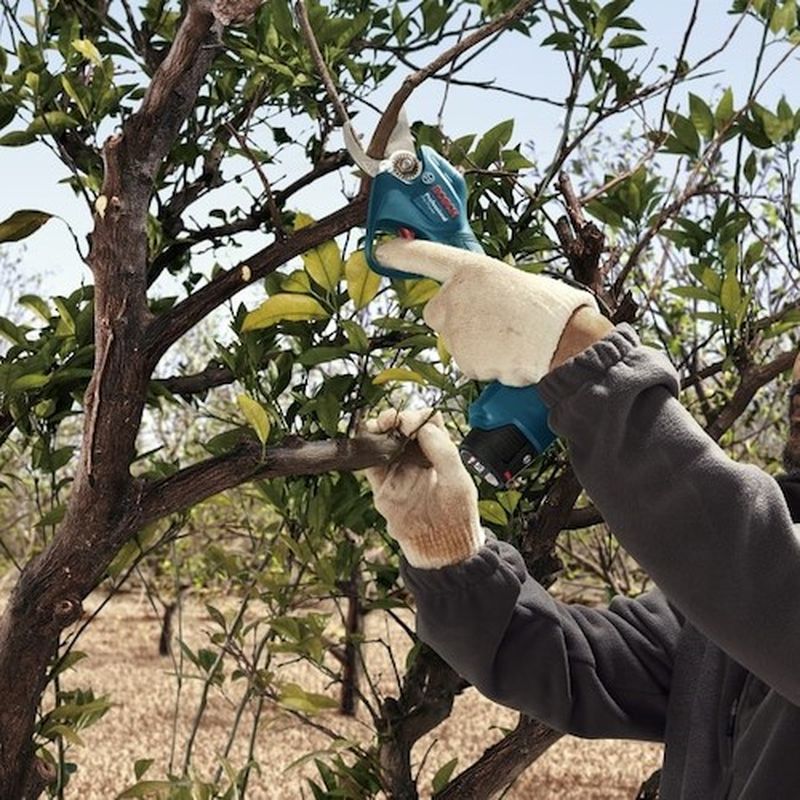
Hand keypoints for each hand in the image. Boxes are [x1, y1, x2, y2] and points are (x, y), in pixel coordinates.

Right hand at [364, 407, 484, 568]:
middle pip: (402, 428)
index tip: (414, 422)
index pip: (429, 424)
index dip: (419, 417)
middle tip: (393, 420)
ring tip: (379, 426)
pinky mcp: (384, 488)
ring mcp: (400, 473)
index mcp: (440, 454)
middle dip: (395, 418)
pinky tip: (369, 443)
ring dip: (379, 429)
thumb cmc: (457, 518)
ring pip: (384, 442)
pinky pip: (370, 465)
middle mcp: (418, 460)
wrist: (442, 551)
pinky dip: (367, 451)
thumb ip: (443, 452)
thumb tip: (425, 426)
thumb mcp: (458, 482)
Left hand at [375, 239, 612, 384]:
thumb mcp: (523, 282)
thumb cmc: (554, 310)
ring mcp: (455, 330)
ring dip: (477, 347)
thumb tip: (495, 301)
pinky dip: (487, 367)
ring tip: (512, 342)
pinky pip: (470, 366)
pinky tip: (510, 358)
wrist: (564, 341)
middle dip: (455, 321)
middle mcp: (456, 297)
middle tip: (490, 325)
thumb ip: (494, 288)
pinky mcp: (462, 359)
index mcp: (473, 270)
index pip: (428, 256)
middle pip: (437, 314)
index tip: (381, 250)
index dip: (401, 253)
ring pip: (456, 344)